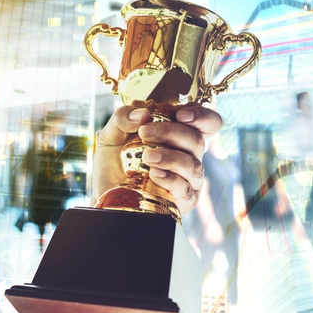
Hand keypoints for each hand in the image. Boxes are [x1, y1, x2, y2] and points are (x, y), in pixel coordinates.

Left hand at [92, 103, 222, 213]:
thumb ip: (123, 118)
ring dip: (171, 157)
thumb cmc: (115, 162)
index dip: (201, 115)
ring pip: (193, 165)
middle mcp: (189, 155)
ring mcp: (189, 178)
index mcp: (180, 135)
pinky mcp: (184, 199)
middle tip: (145, 132)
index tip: (180, 114)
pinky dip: (171, 179)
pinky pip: (185, 188)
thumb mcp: (112, 134)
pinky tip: (154, 174)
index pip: (207, 123)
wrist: (105, 191)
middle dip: (172, 132)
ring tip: (147, 156)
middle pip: (198, 140)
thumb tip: (143, 113)